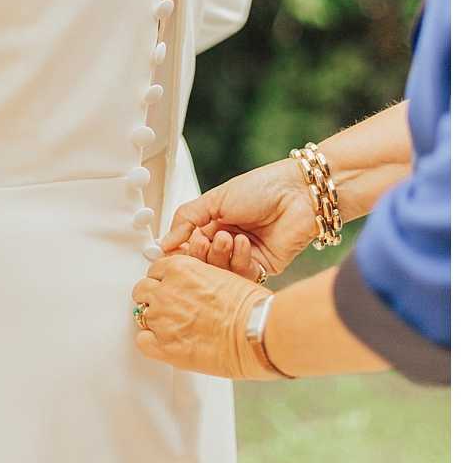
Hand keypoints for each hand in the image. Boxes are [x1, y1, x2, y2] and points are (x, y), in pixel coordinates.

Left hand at [132, 255, 277, 378]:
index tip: (168, 287)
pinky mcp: (164, 345)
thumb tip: (194, 288)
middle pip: (143, 289)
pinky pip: (142, 341)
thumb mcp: (222, 275)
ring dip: (155, 320)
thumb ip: (199, 278)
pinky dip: (151, 342)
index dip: (163, 280)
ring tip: (173, 327)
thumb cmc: (248, 306)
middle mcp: (166, 290)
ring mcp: (162, 318)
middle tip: (168, 307)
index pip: (156, 269)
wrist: (255, 331)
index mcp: (180, 268)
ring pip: (141, 314)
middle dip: (154, 297)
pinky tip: (166, 343)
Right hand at [161, 159, 314, 279]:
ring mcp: (246, 255)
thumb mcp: (215, 199)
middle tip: (202, 241)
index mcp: (215, 223)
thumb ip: (187, 218)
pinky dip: (239, 260)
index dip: (182, 249)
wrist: (298, 192)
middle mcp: (229, 241)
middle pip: (204, 262)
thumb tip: (165, 242)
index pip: (190, 245)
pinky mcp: (263, 267)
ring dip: (219, 256)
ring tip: (226, 238)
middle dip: (200, 254)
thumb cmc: (261, 187)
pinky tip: (243, 243)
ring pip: (221, 271)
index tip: (172, 251)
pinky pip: (242, 275)